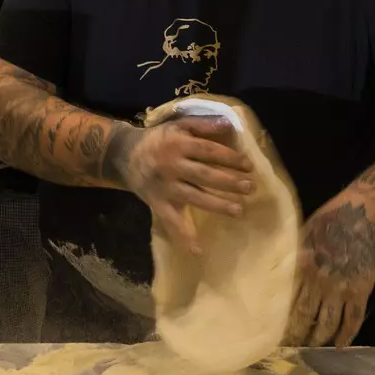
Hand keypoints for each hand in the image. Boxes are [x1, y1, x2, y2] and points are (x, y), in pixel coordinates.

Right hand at [114, 116, 252, 254]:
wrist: (124, 155)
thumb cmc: (158, 140)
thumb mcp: (177, 125)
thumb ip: (202, 125)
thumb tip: (228, 125)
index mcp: (178, 144)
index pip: (209, 151)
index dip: (230, 158)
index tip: (248, 166)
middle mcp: (172, 166)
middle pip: (205, 175)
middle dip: (230, 182)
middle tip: (251, 187)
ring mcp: (165, 187)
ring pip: (195, 197)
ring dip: (218, 205)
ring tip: (239, 210)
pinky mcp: (158, 204)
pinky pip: (171, 221)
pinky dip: (183, 236)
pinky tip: (198, 249)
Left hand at [286, 198, 374, 347]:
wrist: (364, 217)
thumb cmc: (329, 220)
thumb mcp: (301, 234)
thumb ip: (291, 255)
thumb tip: (274, 269)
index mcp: (302, 268)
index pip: (288, 301)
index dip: (281, 318)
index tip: (273, 330)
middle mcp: (319, 283)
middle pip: (305, 316)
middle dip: (296, 334)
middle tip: (289, 347)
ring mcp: (341, 290)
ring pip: (328, 323)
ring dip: (318, 338)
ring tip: (311, 348)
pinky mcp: (360, 292)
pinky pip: (353, 319)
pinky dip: (347, 335)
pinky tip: (339, 346)